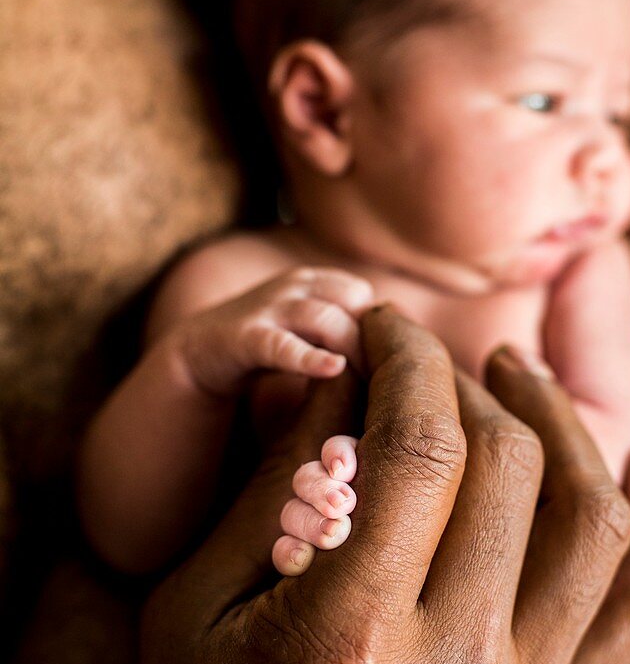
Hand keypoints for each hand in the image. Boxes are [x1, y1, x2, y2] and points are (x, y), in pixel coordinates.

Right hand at [132, 309, 629, 663]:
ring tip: (514, 372)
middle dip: (461, 378)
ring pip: (596, 523)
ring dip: (562, 424)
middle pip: (506, 467)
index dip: (406, 358)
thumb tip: (343, 378)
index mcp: (346, 641)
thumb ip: (272, 489)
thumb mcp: (194, 610)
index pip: (416, 449)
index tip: (382, 325)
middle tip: (420, 353)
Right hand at [172, 266, 373, 392]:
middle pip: (351, 302)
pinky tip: (333, 369)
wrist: (199, 352)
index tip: (388, 361)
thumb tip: (395, 351)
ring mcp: (269, 310)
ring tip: (370, 380)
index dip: (377, 324)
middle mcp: (293, 288)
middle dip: (372, 338)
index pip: (360, 293)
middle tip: (388, 378)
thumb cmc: (268, 344)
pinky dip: (310, 357)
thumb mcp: (309, 329)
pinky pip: (283, 345)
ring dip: (352, 348)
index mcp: (311, 282)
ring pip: (325, 319)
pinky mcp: (246, 337)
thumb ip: (344, 330)